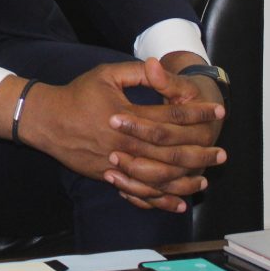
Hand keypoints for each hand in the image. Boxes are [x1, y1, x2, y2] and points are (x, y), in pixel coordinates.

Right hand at [0, 59, 224, 212]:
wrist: (47, 120)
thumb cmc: (78, 94)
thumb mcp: (106, 74)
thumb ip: (136, 73)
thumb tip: (160, 68)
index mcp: (127, 115)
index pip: (170, 115)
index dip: (196, 113)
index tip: (218, 112)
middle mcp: (125, 142)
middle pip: (171, 151)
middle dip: (199, 152)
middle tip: (221, 153)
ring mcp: (117, 162)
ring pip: (158, 178)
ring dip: (185, 180)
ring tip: (206, 179)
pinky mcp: (108, 176)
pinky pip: (139, 193)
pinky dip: (160, 200)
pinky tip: (178, 202)